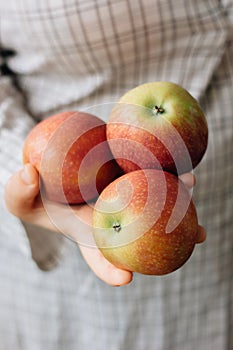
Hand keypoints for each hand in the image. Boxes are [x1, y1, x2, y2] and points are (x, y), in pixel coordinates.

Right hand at [4, 164, 205, 285]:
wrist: (53, 169)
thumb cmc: (38, 193)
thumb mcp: (20, 198)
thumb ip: (18, 192)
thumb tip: (31, 173)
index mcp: (88, 233)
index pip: (98, 255)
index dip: (109, 268)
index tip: (125, 278)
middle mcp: (113, 218)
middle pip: (141, 230)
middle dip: (167, 235)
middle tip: (193, 237)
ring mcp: (123, 195)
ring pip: (152, 198)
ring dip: (176, 195)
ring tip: (191, 185)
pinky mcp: (128, 172)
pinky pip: (148, 170)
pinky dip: (163, 166)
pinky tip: (179, 159)